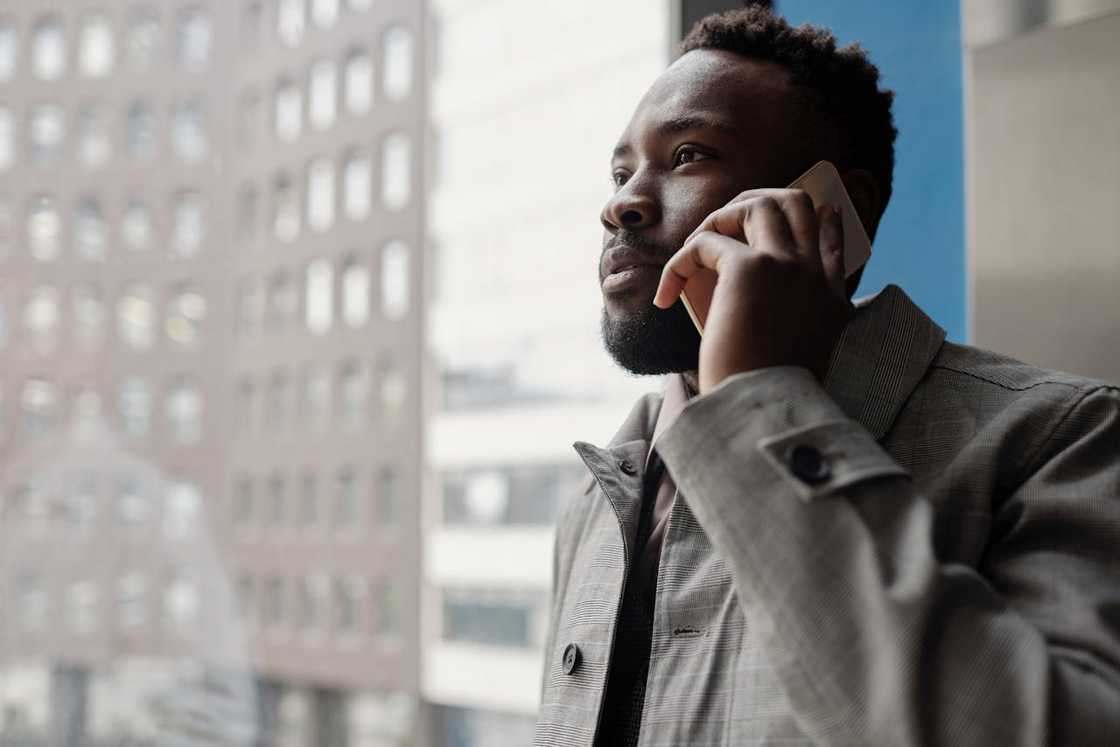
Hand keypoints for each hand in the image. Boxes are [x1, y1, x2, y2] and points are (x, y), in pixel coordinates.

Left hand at [653, 189, 851, 394]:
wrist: (760, 409)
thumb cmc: (763, 396)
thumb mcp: (790, 359)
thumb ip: (785, 325)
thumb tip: (750, 306)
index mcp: (829, 298)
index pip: (832, 240)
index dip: (822, 220)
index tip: (818, 210)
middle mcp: (813, 274)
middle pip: (794, 202)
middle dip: (751, 204)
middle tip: (717, 227)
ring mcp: (786, 265)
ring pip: (756, 204)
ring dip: (716, 221)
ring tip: (691, 257)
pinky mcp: (748, 269)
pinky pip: (705, 242)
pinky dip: (679, 262)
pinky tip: (666, 295)